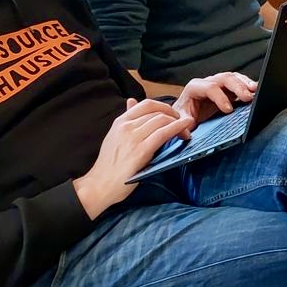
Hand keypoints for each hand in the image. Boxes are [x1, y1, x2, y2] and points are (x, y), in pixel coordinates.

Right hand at [74, 98, 186, 217]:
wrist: (99, 185)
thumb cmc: (108, 165)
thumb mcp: (114, 136)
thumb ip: (126, 120)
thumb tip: (132, 101)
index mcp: (120, 121)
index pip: (146, 104)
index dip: (164, 106)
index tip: (173, 114)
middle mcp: (126, 126)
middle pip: (157, 111)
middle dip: (174, 115)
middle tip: (183, 123)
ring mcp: (133, 137)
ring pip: (162, 119)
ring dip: (178, 122)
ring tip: (186, 131)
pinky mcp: (141, 151)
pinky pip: (163, 133)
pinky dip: (178, 127)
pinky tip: (186, 128)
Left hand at [173, 72, 256, 129]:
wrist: (184, 114)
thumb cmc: (182, 116)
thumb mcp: (179, 120)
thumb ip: (183, 123)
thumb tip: (187, 128)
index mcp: (195, 87)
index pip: (210, 88)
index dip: (220, 97)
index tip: (228, 110)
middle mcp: (208, 82)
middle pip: (224, 78)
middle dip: (237, 87)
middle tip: (248, 97)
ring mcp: (219, 85)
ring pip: (233, 78)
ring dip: (245, 84)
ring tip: (255, 90)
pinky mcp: (227, 90)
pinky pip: (239, 83)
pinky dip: (248, 86)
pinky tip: (256, 91)